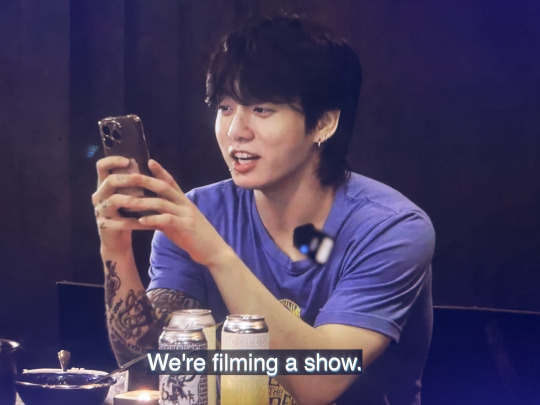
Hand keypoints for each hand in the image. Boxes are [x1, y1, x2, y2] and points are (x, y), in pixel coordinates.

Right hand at [92, 156, 147, 252]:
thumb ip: (134, 182)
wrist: (117, 240)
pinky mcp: (105, 226)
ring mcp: (100, 211)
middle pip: (110, 181)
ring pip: (115, 201)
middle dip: (129, 179)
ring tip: (148, 201)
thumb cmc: (126, 213)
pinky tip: (150, 222)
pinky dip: (137, 222)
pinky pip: (121, 222)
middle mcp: (99, 196)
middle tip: (143, 179)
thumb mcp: (128, 196)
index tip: (128, 161)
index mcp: (104, 185)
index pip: (101, 166)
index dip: (113, 160)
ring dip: (133, 199)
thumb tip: (151, 163)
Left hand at [107, 159, 231, 266]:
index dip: (161, 171)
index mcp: (184, 202)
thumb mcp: (179, 223)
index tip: (149, 161)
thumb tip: (148, 215)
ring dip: (143, 202)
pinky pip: (167, 220)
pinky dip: (153, 219)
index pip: (172, 182)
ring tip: (126, 202)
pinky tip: (141, 221)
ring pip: (162, 203)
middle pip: (164, 187)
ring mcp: (186, 215)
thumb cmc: (196, 238)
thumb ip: (165, 216)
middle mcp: (185, 205)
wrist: (215, 251)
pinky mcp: (186, 227)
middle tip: (129, 177)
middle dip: (146, 181)